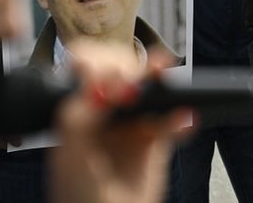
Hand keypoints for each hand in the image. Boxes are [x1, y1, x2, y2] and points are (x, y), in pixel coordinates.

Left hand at [47, 44, 190, 202]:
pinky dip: (180, 118)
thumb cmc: (78, 198)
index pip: (88, 70)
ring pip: (151, 91)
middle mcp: (105, 113)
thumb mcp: (70, 156)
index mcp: (78, 111)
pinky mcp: (155, 141)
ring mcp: (131, 125)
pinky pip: (172, 120)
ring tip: (163, 73)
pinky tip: (182, 120)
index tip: (111, 79)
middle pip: (123, 73)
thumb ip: (79, 117)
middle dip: (132, 67)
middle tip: (136, 82)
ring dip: (160, 81)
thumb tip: (97, 84)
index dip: (101, 64)